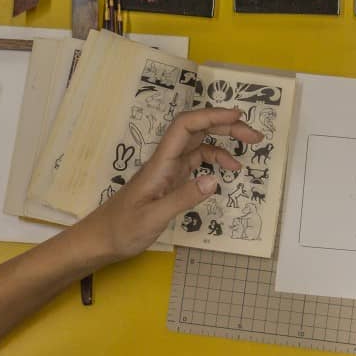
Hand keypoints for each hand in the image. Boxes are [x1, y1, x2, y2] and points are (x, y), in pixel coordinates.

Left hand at [80, 108, 261, 260]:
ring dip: (223, 143)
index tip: (238, 116)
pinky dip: (214, 161)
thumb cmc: (122, 229)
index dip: (211, 115)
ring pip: (199, 144)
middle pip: (197, 130)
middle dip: (226, 126)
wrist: (101, 240)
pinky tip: (225, 173)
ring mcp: (168, 170)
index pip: (186, 126)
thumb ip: (183, 198)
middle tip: (254, 136)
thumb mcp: (153, 218)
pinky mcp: (170, 181)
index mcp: (160, 163)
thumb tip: (215, 179)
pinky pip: (196, 162)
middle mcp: (165, 160)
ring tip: (246, 153)